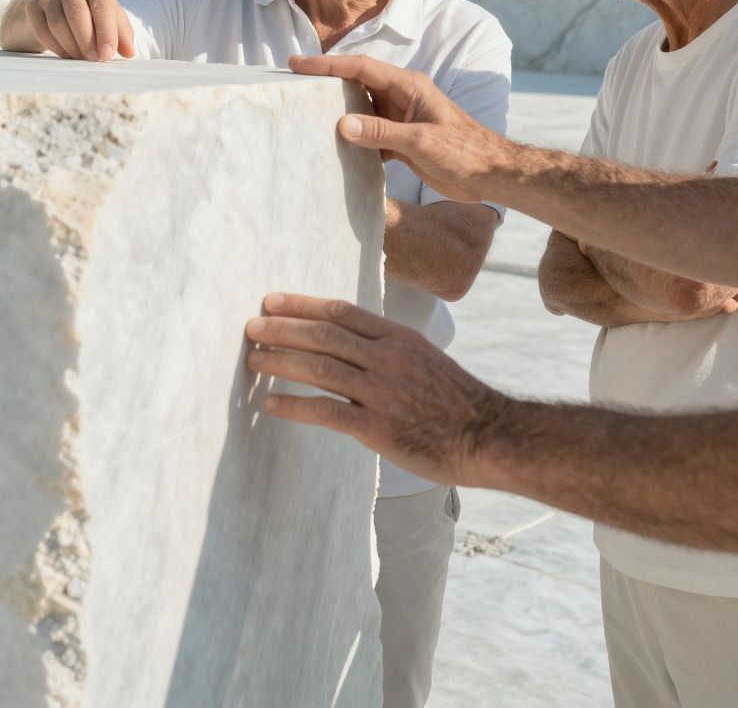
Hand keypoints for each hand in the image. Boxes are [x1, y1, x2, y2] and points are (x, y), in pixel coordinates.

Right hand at [23, 0, 133, 61]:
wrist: (56, 10)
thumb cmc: (91, 16)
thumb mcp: (109, 21)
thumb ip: (122, 35)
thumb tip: (129, 52)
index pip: (102, 7)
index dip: (106, 32)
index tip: (108, 54)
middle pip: (78, 15)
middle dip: (88, 41)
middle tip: (95, 60)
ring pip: (59, 25)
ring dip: (72, 47)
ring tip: (82, 59)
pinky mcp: (33, 7)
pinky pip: (44, 32)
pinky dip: (57, 48)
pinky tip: (67, 55)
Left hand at [244, 293, 511, 487]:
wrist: (487, 436)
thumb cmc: (456, 400)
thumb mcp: (425, 357)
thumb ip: (388, 347)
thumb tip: (349, 341)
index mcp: (398, 337)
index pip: (341, 311)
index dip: (303, 305)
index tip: (273, 301)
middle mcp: (387, 358)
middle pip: (324, 334)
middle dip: (282, 328)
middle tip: (250, 327)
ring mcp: (382, 392)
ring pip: (320, 367)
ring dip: (281, 360)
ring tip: (253, 358)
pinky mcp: (377, 428)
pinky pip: (326, 411)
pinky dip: (294, 405)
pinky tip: (271, 404)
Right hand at [288, 54, 504, 202]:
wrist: (491, 175)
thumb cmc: (465, 151)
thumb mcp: (421, 141)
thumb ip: (381, 132)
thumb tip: (341, 124)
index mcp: (409, 86)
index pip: (361, 68)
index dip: (328, 64)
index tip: (298, 63)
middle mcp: (402, 97)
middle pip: (357, 84)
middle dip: (327, 83)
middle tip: (295, 85)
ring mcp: (402, 119)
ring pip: (362, 110)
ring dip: (339, 113)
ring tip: (307, 116)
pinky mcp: (403, 141)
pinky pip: (371, 134)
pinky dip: (354, 140)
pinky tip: (336, 149)